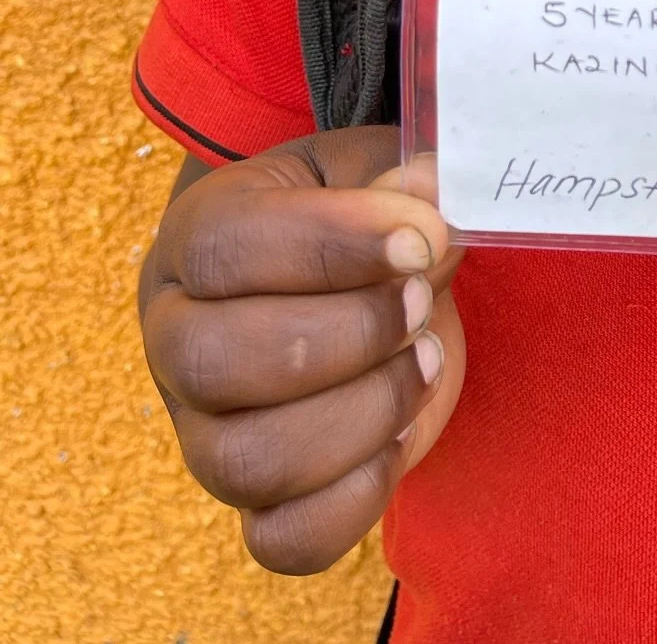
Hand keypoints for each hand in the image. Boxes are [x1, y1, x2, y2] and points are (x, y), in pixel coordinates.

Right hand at [141, 128, 465, 572]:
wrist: (351, 275)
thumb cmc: (354, 216)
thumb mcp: (372, 171)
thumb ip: (397, 179)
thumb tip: (424, 192)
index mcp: (195, 238)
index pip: (227, 249)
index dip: (333, 245)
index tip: (422, 239)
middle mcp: (177, 338)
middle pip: (221, 363)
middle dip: (349, 334)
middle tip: (420, 302)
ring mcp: (204, 432)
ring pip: (250, 461)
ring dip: (364, 412)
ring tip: (422, 359)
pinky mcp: (254, 502)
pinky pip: (283, 540)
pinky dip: (356, 498)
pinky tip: (401, 433)